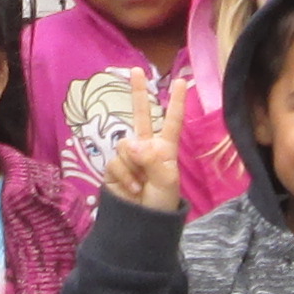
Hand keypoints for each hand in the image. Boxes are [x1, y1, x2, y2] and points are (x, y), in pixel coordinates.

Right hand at [97, 81, 186, 214]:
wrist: (140, 223)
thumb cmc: (161, 203)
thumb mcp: (165, 181)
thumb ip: (151, 159)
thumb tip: (131, 144)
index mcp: (165, 149)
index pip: (171, 121)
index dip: (175, 103)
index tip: (180, 82)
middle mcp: (146, 148)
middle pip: (141, 115)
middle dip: (138, 93)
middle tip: (135, 70)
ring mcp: (129, 157)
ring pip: (125, 145)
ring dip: (133, 166)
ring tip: (141, 184)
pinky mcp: (113, 167)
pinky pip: (115, 162)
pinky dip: (124, 177)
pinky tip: (131, 189)